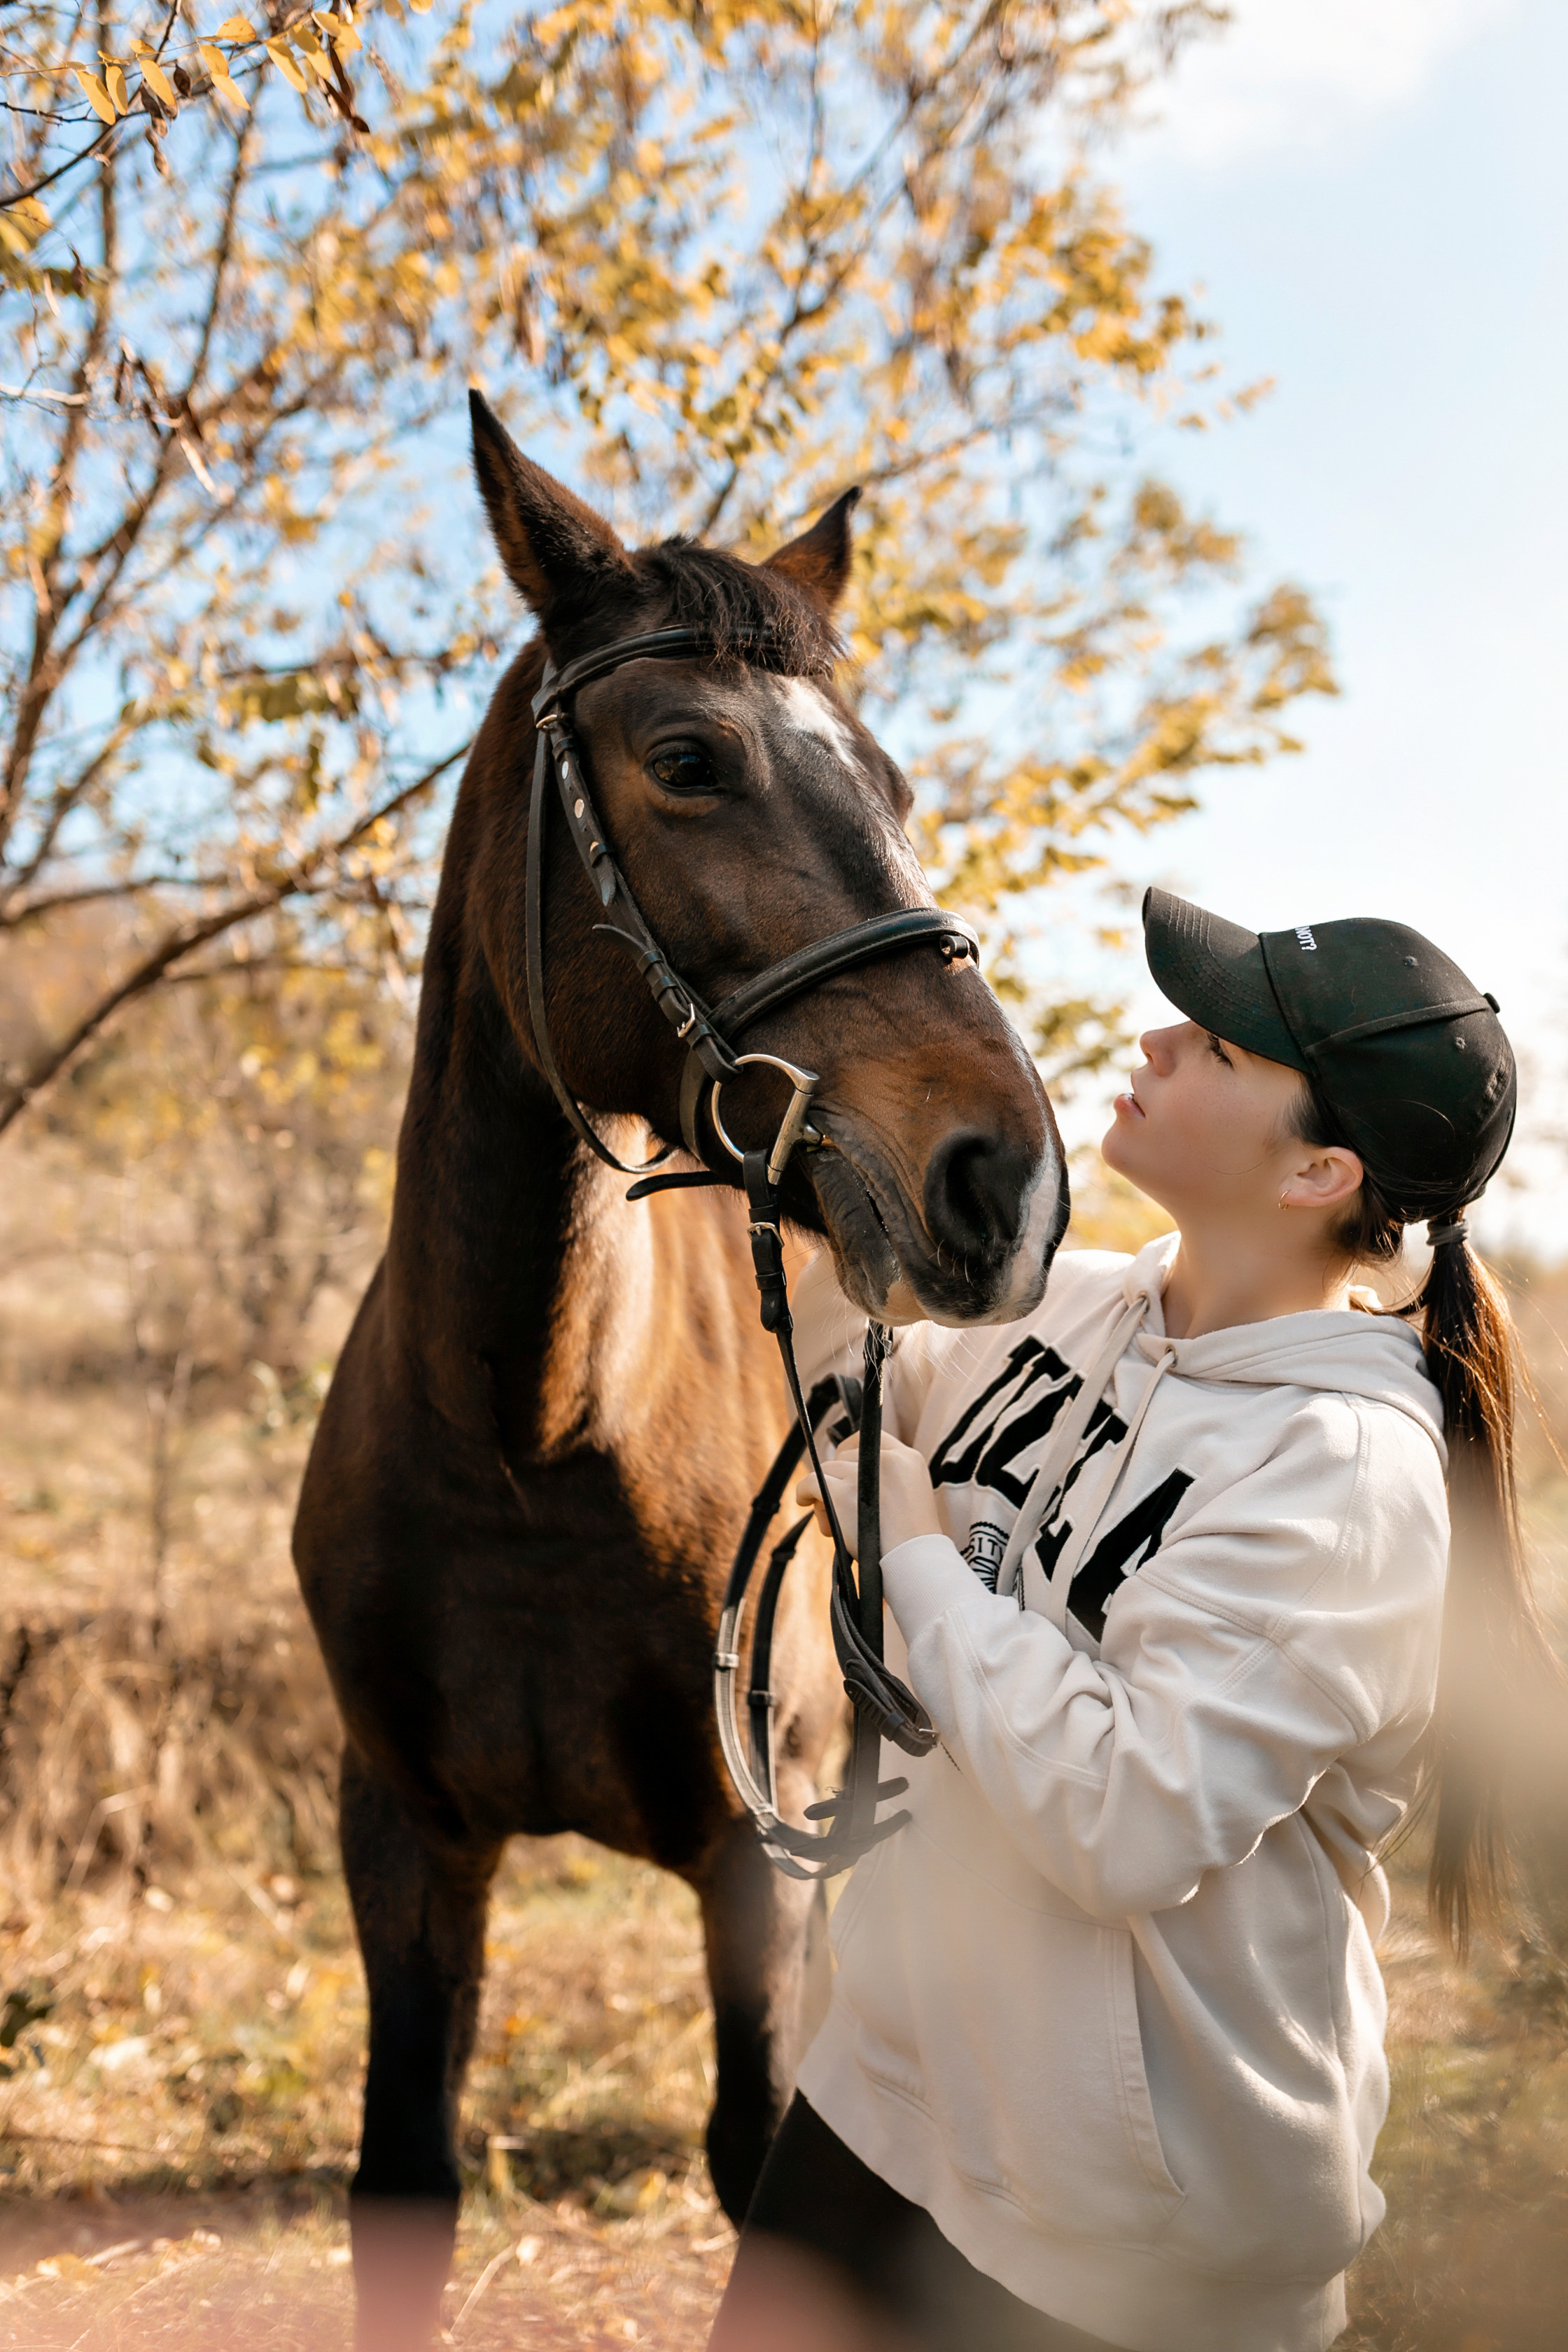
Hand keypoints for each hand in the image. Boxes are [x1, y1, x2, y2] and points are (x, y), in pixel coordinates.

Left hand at [795, 1431, 943, 1554]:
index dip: (853, 1455)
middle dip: (839, 1478)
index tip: (847, 1472)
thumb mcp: (910, 1494)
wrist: (915, 1561)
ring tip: (831, 1520)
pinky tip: (804, 1501)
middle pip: (846, 1456)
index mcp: (907, 1458)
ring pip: (829, 1469)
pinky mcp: (844, 1493)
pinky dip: (803, 1492)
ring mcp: (863, 1474)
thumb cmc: (911, 1540)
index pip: (870, 1439)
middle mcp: (887, 1459)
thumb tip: (843, 1473)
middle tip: (840, 1505)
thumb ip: (885, 1479)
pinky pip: (811, 1482)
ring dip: (824, 1493)